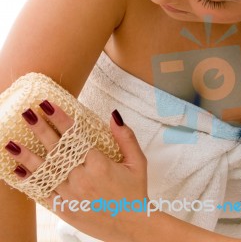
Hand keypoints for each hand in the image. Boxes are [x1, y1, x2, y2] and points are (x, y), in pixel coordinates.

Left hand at [4, 102, 148, 241]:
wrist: (132, 227)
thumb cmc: (134, 192)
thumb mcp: (137, 162)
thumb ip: (126, 137)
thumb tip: (114, 115)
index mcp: (99, 164)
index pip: (75, 135)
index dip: (60, 118)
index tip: (48, 105)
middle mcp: (81, 178)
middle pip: (57, 150)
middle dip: (41, 130)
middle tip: (28, 114)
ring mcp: (71, 195)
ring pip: (45, 171)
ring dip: (27, 156)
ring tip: (12, 143)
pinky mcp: (65, 208)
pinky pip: (44, 193)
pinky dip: (31, 181)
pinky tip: (19, 171)